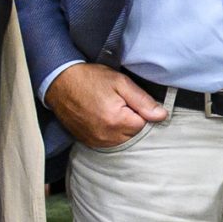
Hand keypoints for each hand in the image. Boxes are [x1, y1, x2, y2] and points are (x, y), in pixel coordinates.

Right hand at [46, 62, 167, 149]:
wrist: (60, 83)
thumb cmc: (90, 79)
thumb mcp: (120, 82)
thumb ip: (143, 100)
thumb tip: (162, 116)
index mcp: (117, 121)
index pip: (145, 124)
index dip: (141, 111)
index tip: (131, 100)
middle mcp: (106, 136)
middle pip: (134, 134)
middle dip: (132, 120)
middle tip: (120, 103)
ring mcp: (96, 141)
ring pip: (123, 140)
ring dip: (122, 127)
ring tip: (110, 109)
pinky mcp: (89, 142)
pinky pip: (109, 142)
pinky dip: (111, 132)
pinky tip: (103, 118)